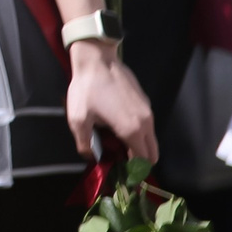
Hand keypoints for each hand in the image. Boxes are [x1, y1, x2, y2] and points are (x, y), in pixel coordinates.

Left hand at [65, 40, 157, 163]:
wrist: (97, 59)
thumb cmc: (87, 89)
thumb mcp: (78, 118)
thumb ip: (84, 143)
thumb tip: (90, 157)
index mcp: (131, 130)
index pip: (143, 161)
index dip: (135, 170)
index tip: (123, 173)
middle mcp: (146, 123)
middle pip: (153, 152)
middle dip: (141, 161)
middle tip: (122, 160)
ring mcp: (148, 111)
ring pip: (151, 138)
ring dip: (140, 146)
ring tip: (119, 144)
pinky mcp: (146, 101)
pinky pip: (147, 125)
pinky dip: (140, 132)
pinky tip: (121, 127)